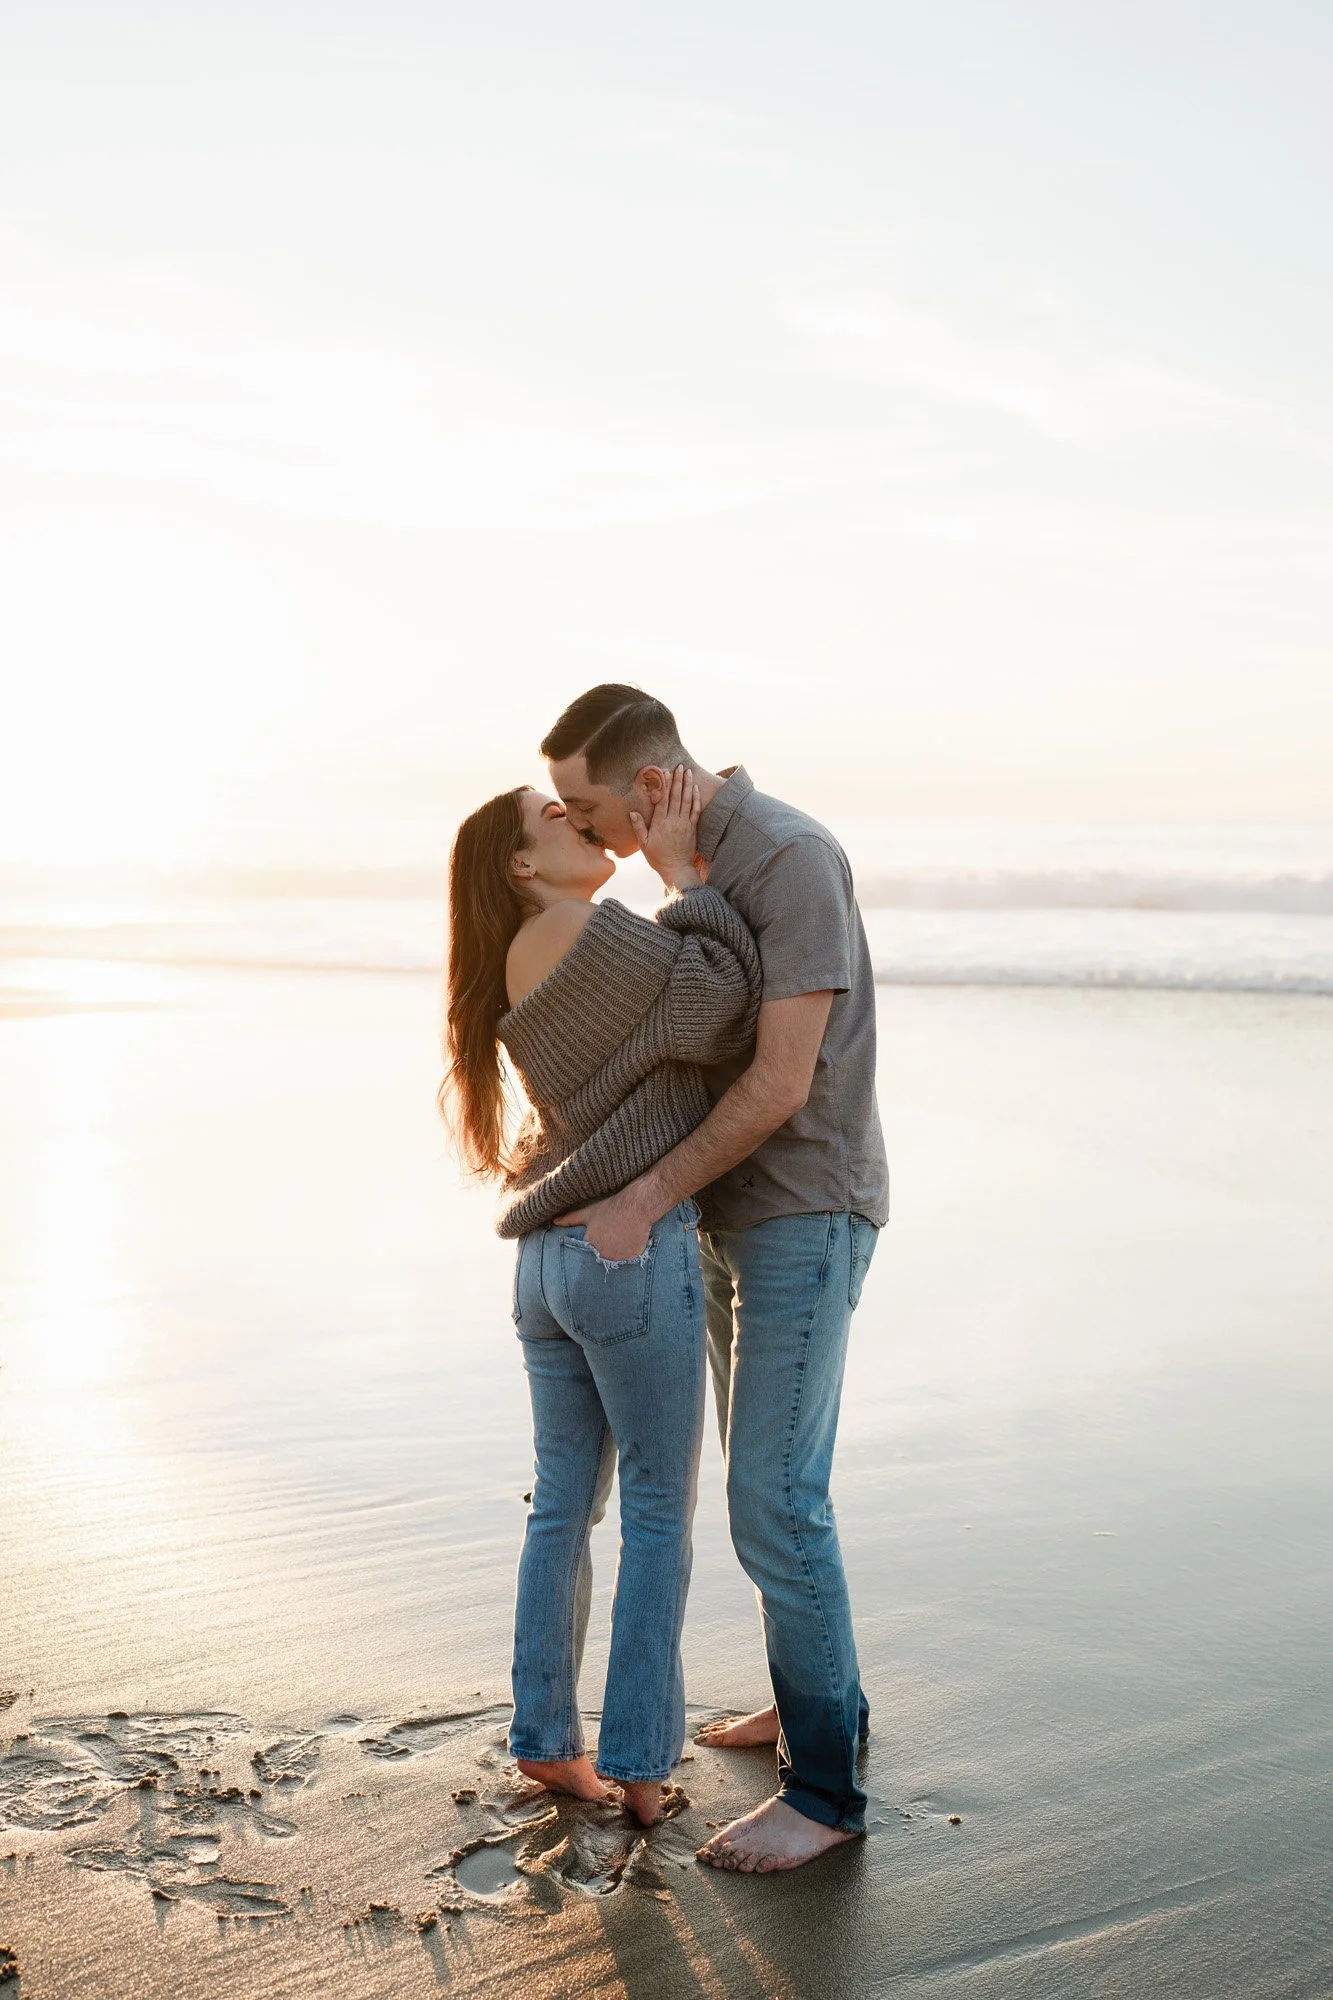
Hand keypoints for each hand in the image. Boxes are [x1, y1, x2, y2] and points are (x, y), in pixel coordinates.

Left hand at [555, 1187, 655, 1260]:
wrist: (636, 1207)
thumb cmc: (611, 1208)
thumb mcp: (589, 1213)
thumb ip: (570, 1219)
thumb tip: (554, 1221)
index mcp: (589, 1245)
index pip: (584, 1255)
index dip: (589, 1250)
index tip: (595, 1244)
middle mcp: (602, 1254)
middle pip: (599, 1260)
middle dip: (601, 1255)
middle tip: (608, 1241)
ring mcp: (617, 1258)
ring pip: (613, 1263)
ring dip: (614, 1257)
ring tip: (618, 1242)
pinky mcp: (630, 1259)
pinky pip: (626, 1263)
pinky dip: (626, 1257)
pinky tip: (628, 1244)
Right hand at [630, 764, 701, 892]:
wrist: (677, 869)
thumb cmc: (658, 858)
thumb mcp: (644, 845)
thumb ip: (639, 828)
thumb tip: (632, 812)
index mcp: (660, 823)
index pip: (662, 800)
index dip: (664, 785)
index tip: (665, 772)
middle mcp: (673, 821)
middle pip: (676, 796)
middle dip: (677, 780)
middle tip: (679, 766)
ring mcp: (685, 823)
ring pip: (687, 800)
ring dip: (687, 785)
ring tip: (688, 771)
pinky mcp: (693, 828)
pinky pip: (696, 810)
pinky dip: (696, 798)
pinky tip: (695, 788)